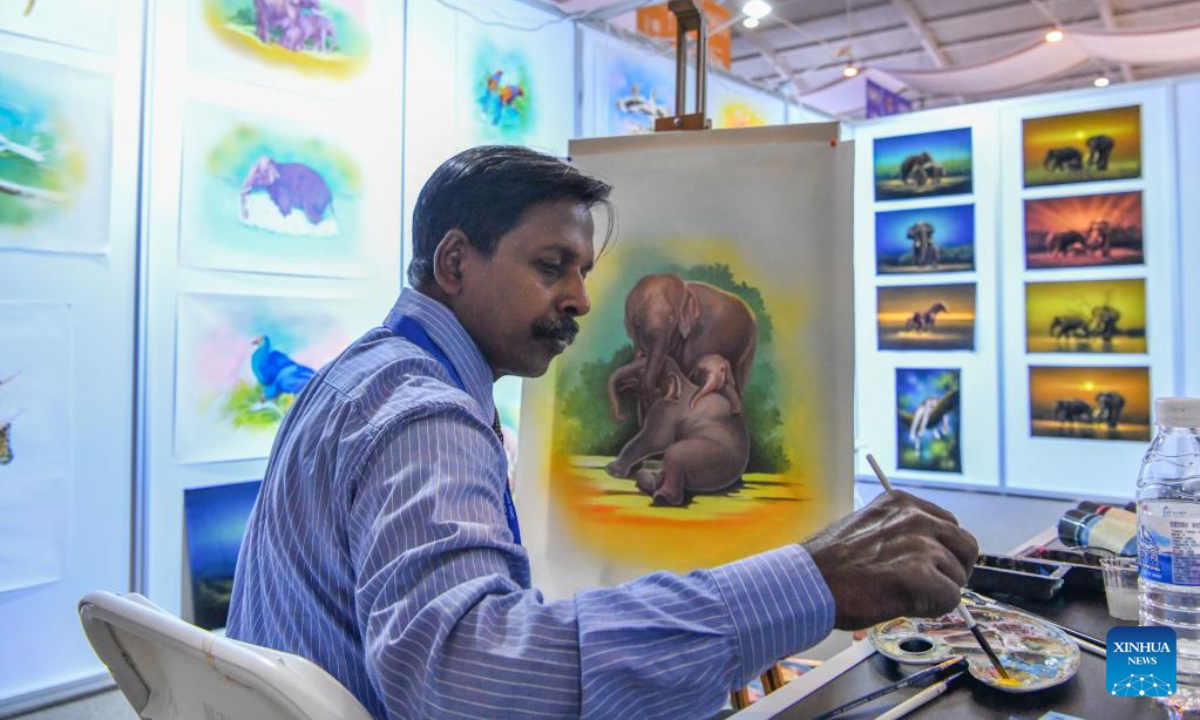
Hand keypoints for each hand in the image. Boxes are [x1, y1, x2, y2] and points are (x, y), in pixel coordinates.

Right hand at [801, 490, 978, 629]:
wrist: (810, 582)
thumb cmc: (830, 563)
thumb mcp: (867, 527)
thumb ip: (899, 533)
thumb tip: (927, 556)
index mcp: (902, 503)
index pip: (948, 524)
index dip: (943, 550)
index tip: (929, 565)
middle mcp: (916, 518)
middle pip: (966, 546)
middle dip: (955, 569)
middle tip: (933, 586)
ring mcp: (921, 546)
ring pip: (957, 576)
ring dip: (938, 592)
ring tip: (904, 595)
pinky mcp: (922, 576)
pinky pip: (950, 599)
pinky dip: (932, 609)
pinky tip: (905, 605)